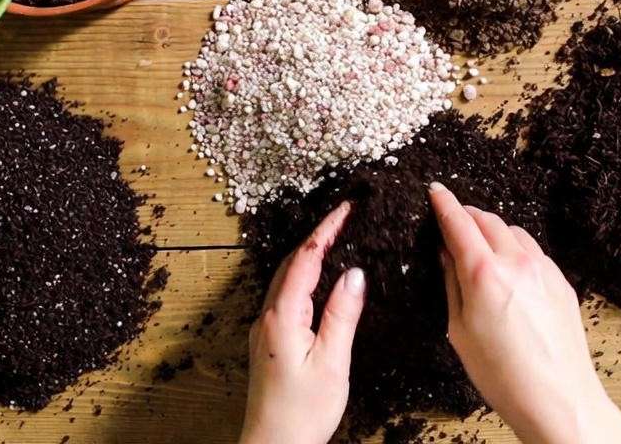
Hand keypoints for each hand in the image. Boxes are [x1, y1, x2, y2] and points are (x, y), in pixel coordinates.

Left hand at [240, 202, 365, 443]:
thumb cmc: (302, 412)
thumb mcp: (332, 362)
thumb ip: (342, 314)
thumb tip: (354, 274)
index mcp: (282, 316)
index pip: (306, 259)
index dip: (327, 229)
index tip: (347, 208)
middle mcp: (268, 317)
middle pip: (291, 263)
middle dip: (317, 237)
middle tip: (345, 218)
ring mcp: (265, 329)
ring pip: (286, 280)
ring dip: (309, 257)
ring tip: (336, 241)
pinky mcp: (268, 342)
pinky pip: (286, 297)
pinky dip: (304, 279)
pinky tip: (320, 284)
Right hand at [430, 183, 620, 443]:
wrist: (558, 398)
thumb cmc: (503, 375)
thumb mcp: (460, 331)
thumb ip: (452, 285)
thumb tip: (446, 254)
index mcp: (484, 273)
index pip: (459, 223)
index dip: (444, 203)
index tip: (435, 190)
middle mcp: (516, 262)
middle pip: (488, 220)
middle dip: (468, 215)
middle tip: (453, 220)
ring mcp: (543, 270)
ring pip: (514, 232)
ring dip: (494, 230)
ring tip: (480, 244)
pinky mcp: (561, 282)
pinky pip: (534, 252)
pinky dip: (516, 248)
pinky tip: (509, 267)